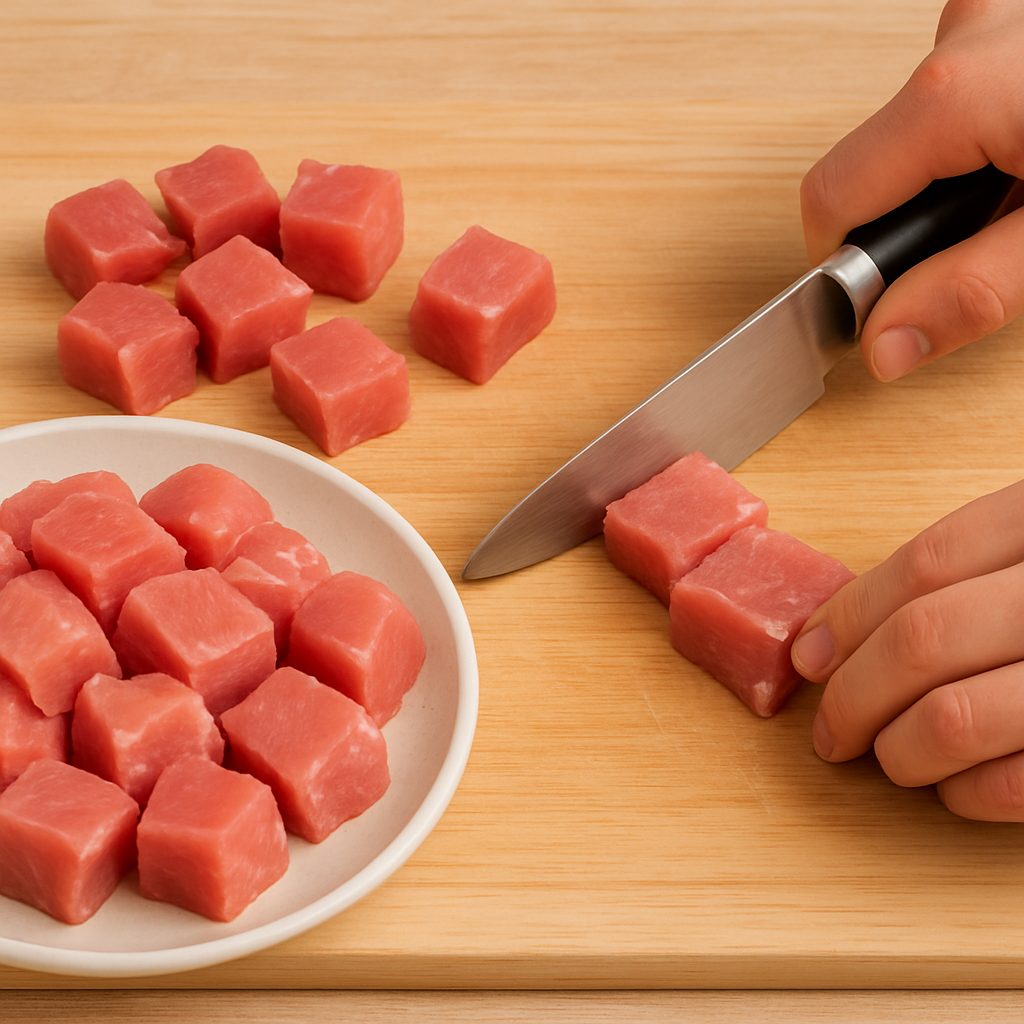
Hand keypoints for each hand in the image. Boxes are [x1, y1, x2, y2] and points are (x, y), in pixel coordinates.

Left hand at [791, 479, 1023, 821]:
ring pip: (959, 718)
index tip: (809, 654)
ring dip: (899, 750)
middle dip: (856, 694)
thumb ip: (979, 569)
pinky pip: (1018, 785)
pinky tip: (951, 788)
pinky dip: (965, 795)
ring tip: (886, 758)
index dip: (852, 613)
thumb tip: (836, 637)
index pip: (931, 562)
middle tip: (829, 730)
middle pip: (927, 640)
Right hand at [801, 0, 1023, 381]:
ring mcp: (991, 16)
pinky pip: (961, 80)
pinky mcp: (1012, 20)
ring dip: (957, 174)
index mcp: (951, 97)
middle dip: (918, 220)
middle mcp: (958, 40)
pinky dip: (982, 130)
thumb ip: (975, 292)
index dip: (844, 268)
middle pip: (874, 165)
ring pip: (920, 126)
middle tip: (997, 236)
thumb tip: (885, 346)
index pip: (829, 201)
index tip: (890, 298)